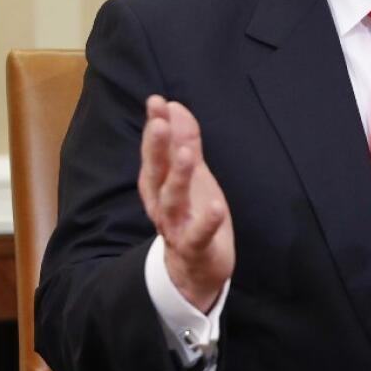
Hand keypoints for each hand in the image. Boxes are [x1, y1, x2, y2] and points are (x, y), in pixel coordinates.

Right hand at [138, 95, 234, 312]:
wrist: (195, 269)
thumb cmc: (191, 214)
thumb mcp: (191, 175)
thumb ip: (183, 141)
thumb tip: (174, 106)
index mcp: (159, 185)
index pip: (154, 152)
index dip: (155, 127)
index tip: (156, 101)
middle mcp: (161, 204)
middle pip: (156, 174)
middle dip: (157, 148)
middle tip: (159, 122)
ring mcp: (176, 227)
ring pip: (172, 201)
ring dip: (179, 177)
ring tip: (187, 154)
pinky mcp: (195, 248)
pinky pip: (198, 236)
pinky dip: (206, 222)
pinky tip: (216, 207)